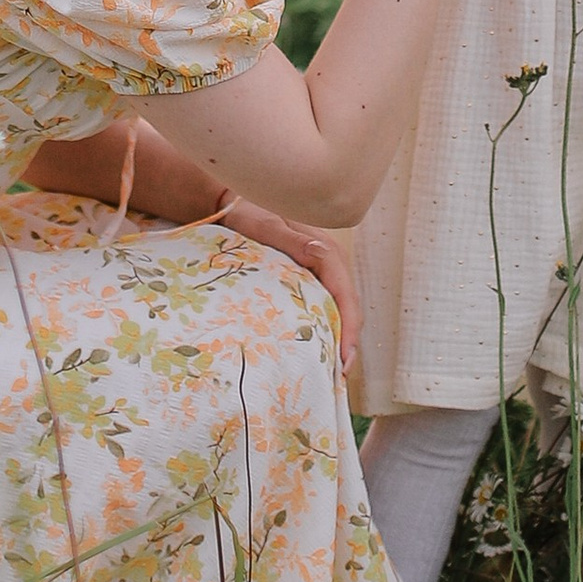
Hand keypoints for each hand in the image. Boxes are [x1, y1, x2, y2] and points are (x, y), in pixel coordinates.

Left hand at [222, 202, 360, 367]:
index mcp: (324, 249)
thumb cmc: (249, 213)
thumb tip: (321, 254)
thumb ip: (293, 240)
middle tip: (339, 378)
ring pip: (338, 308)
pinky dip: (325, 328)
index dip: (349, 327)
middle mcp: (328, 261)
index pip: (345, 294)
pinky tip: (317, 350)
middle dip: (347, 341)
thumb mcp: (267, 226)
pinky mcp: (309, 277)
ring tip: (331, 372)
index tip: (345, 358)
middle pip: (347, 306)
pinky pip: (324, 305)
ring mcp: (320, 270)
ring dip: (338, 338)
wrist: (233, 204)